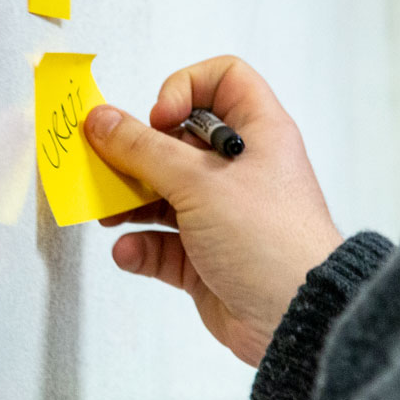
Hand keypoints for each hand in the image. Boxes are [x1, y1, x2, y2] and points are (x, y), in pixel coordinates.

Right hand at [86, 56, 342, 366]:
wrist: (297, 318)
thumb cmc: (271, 241)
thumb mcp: (199, 183)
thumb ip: (142, 149)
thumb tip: (102, 120)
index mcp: (257, 134)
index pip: (223, 80)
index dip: (184, 88)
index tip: (158, 117)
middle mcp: (242, 170)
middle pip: (178, 140)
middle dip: (138, 154)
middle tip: (108, 164)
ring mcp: (223, 215)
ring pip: (164, 193)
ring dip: (130, 201)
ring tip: (108, 212)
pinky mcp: (206, 258)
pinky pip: (162, 243)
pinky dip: (141, 246)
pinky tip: (130, 251)